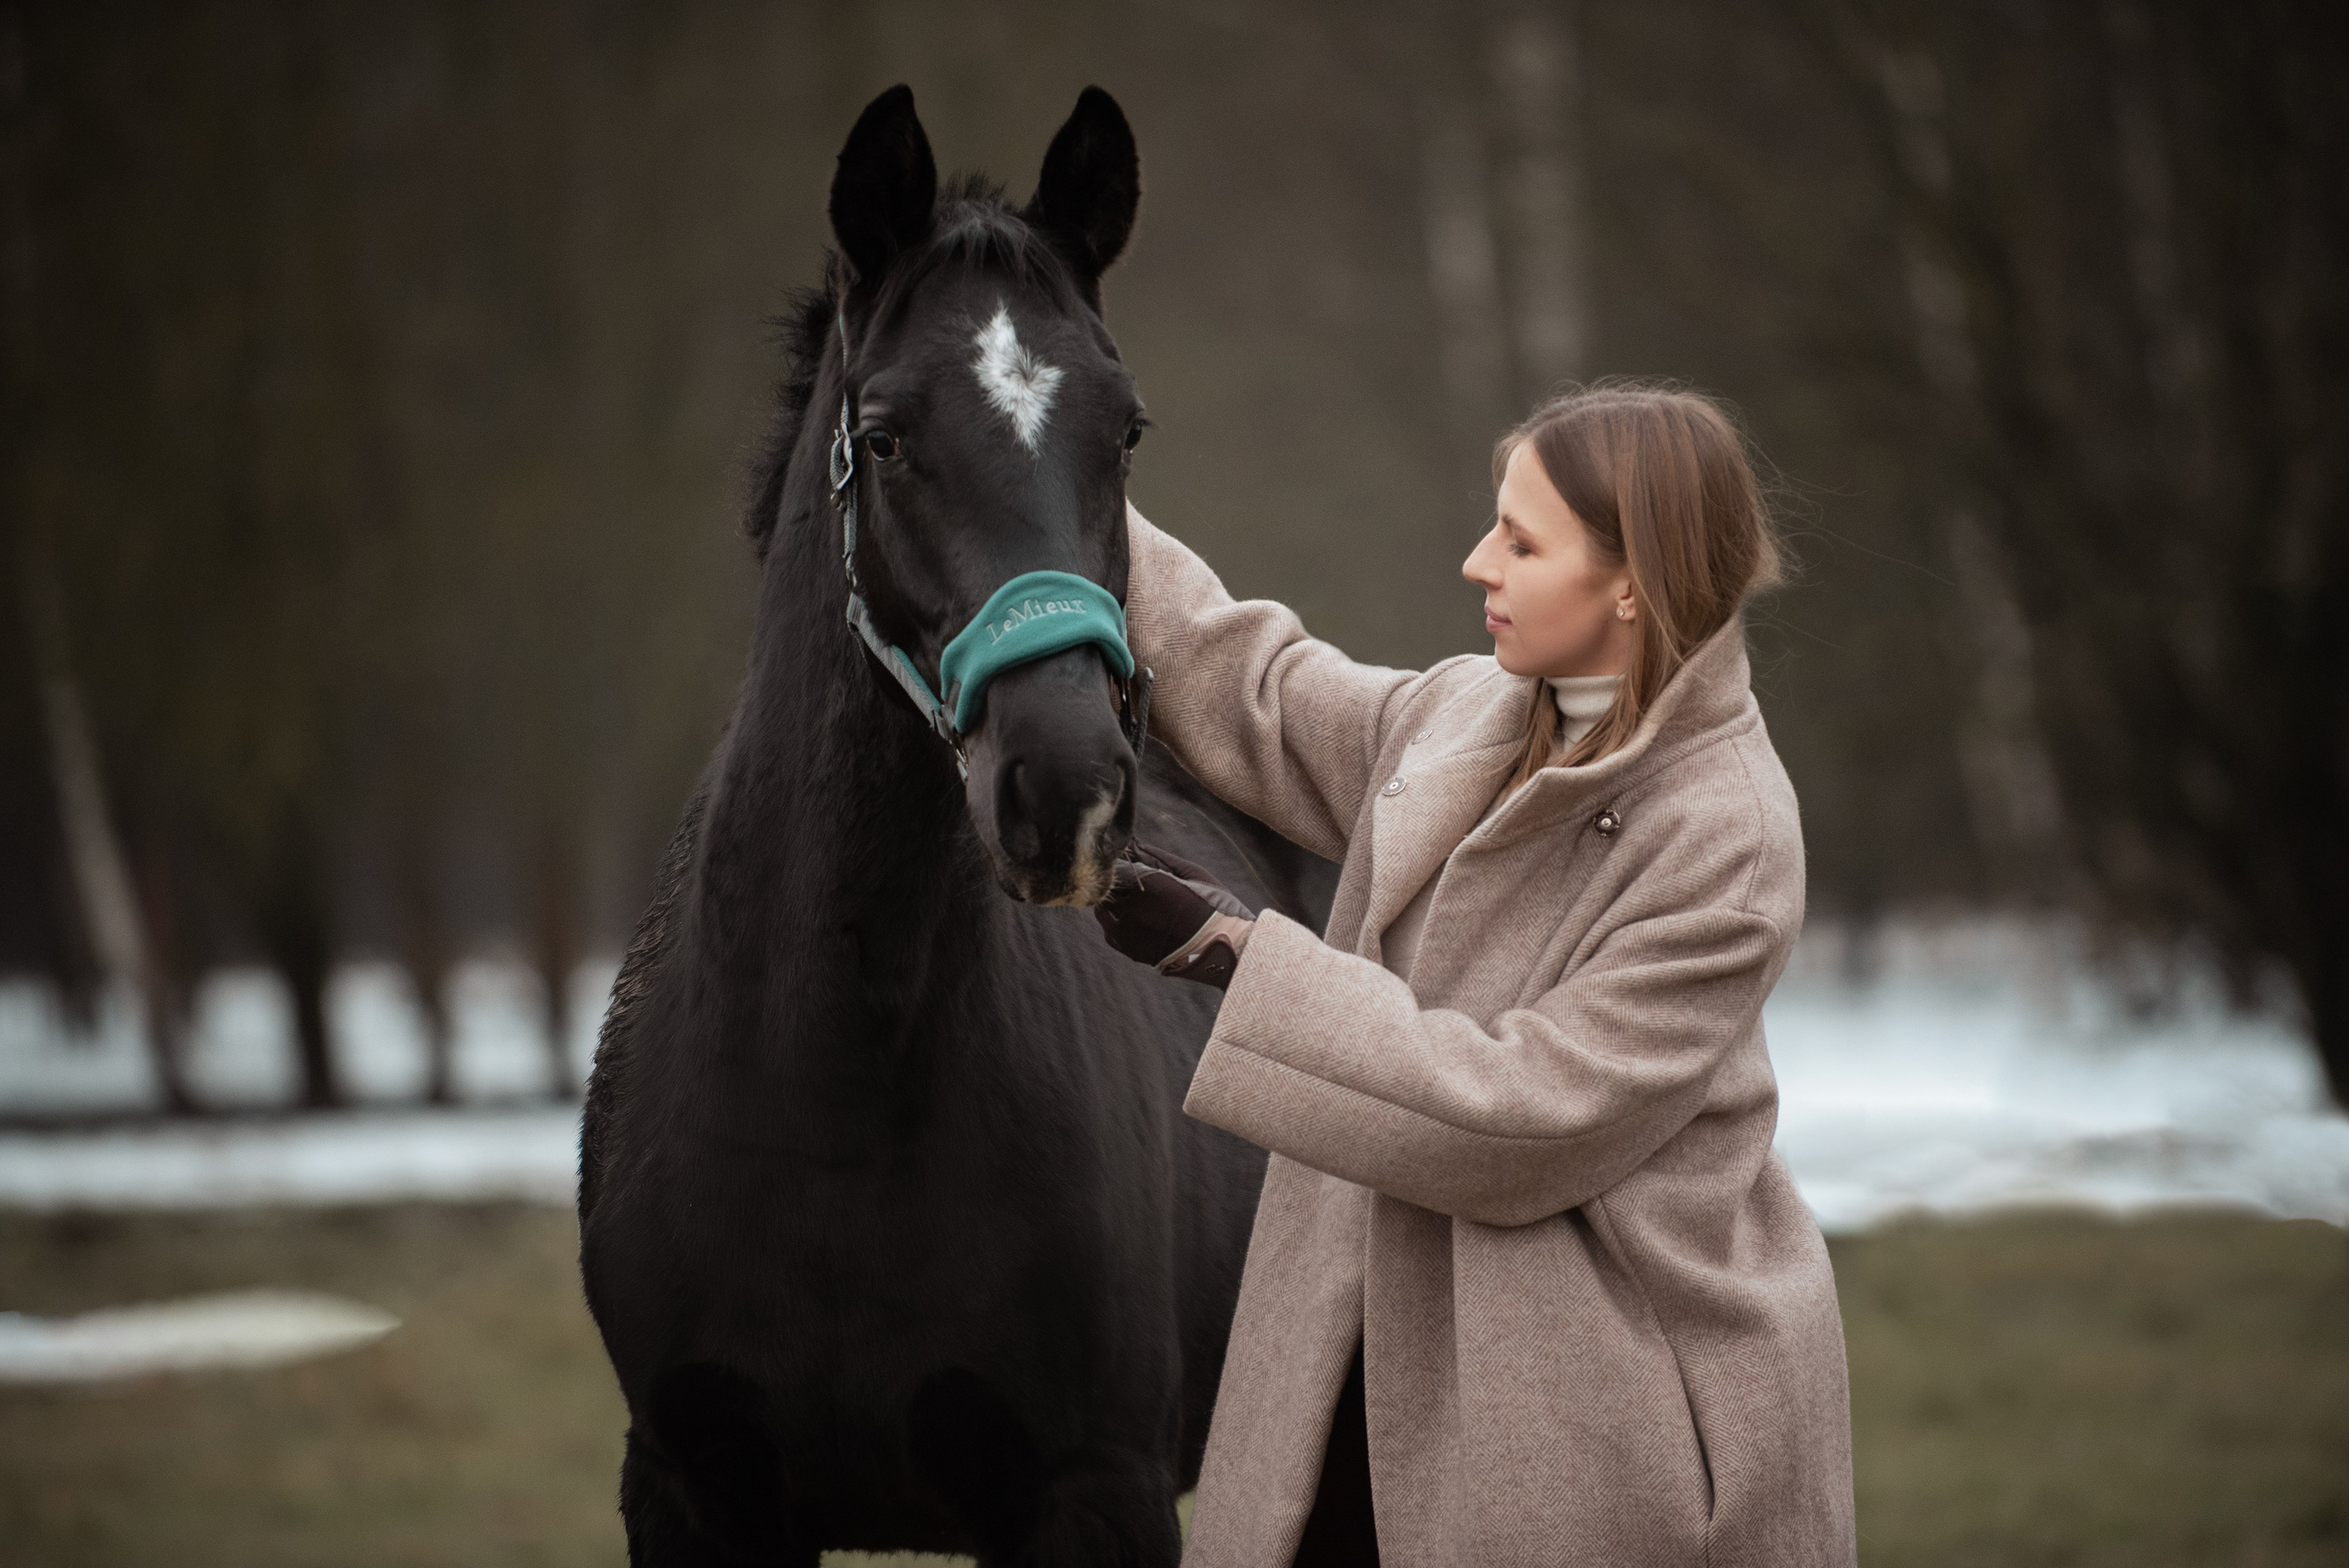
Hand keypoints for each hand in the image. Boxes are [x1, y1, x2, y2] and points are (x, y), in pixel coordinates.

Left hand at [1093, 842, 1256, 988]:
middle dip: (1119, 884)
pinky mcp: (1130, 950)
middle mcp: (1134, 906)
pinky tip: (1133, 921)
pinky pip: (1110, 933)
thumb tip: (1138, 845)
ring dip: (1115, 904)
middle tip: (1135, 886)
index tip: (1130, 862)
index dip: (1123, 863)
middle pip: (1111, 888)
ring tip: (1136, 905)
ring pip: (1105, 910)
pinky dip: (1115, 924)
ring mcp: (1129, 931)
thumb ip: (1160, 858)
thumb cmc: (1214, 907)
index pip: (1119, 866)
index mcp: (1150, 883)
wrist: (1221, 950)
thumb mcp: (1193, 873)